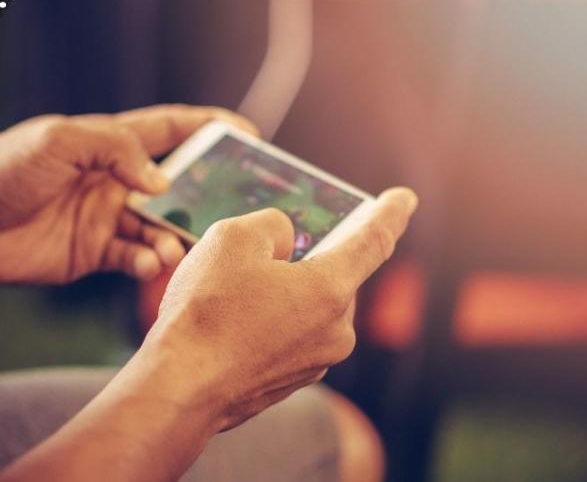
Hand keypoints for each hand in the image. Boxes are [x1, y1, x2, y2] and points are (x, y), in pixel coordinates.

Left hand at [0, 104, 255, 283]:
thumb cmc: (2, 171)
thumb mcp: (59, 141)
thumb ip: (116, 150)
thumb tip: (164, 181)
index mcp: (110, 143)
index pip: (171, 129)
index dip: (211, 127)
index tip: (249, 135)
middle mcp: (117, 179)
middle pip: (179, 183)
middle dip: (209, 193)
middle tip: (238, 207)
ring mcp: (109, 217)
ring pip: (163, 226)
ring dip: (176, 236)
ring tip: (173, 247)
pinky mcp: (96, 252)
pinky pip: (137, 256)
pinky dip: (150, 261)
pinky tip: (150, 263)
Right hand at [140, 187, 417, 429]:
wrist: (181, 388)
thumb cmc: (207, 312)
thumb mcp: (234, 238)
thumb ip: (272, 226)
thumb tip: (286, 242)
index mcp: (330, 290)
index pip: (373, 241)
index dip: (390, 214)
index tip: (404, 198)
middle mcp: (335, 330)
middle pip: (329, 275)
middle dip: (301, 261)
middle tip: (255, 259)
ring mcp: (315, 361)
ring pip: (305, 307)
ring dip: (280, 294)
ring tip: (229, 298)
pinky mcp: (290, 382)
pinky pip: (288, 336)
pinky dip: (267, 323)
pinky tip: (230, 325)